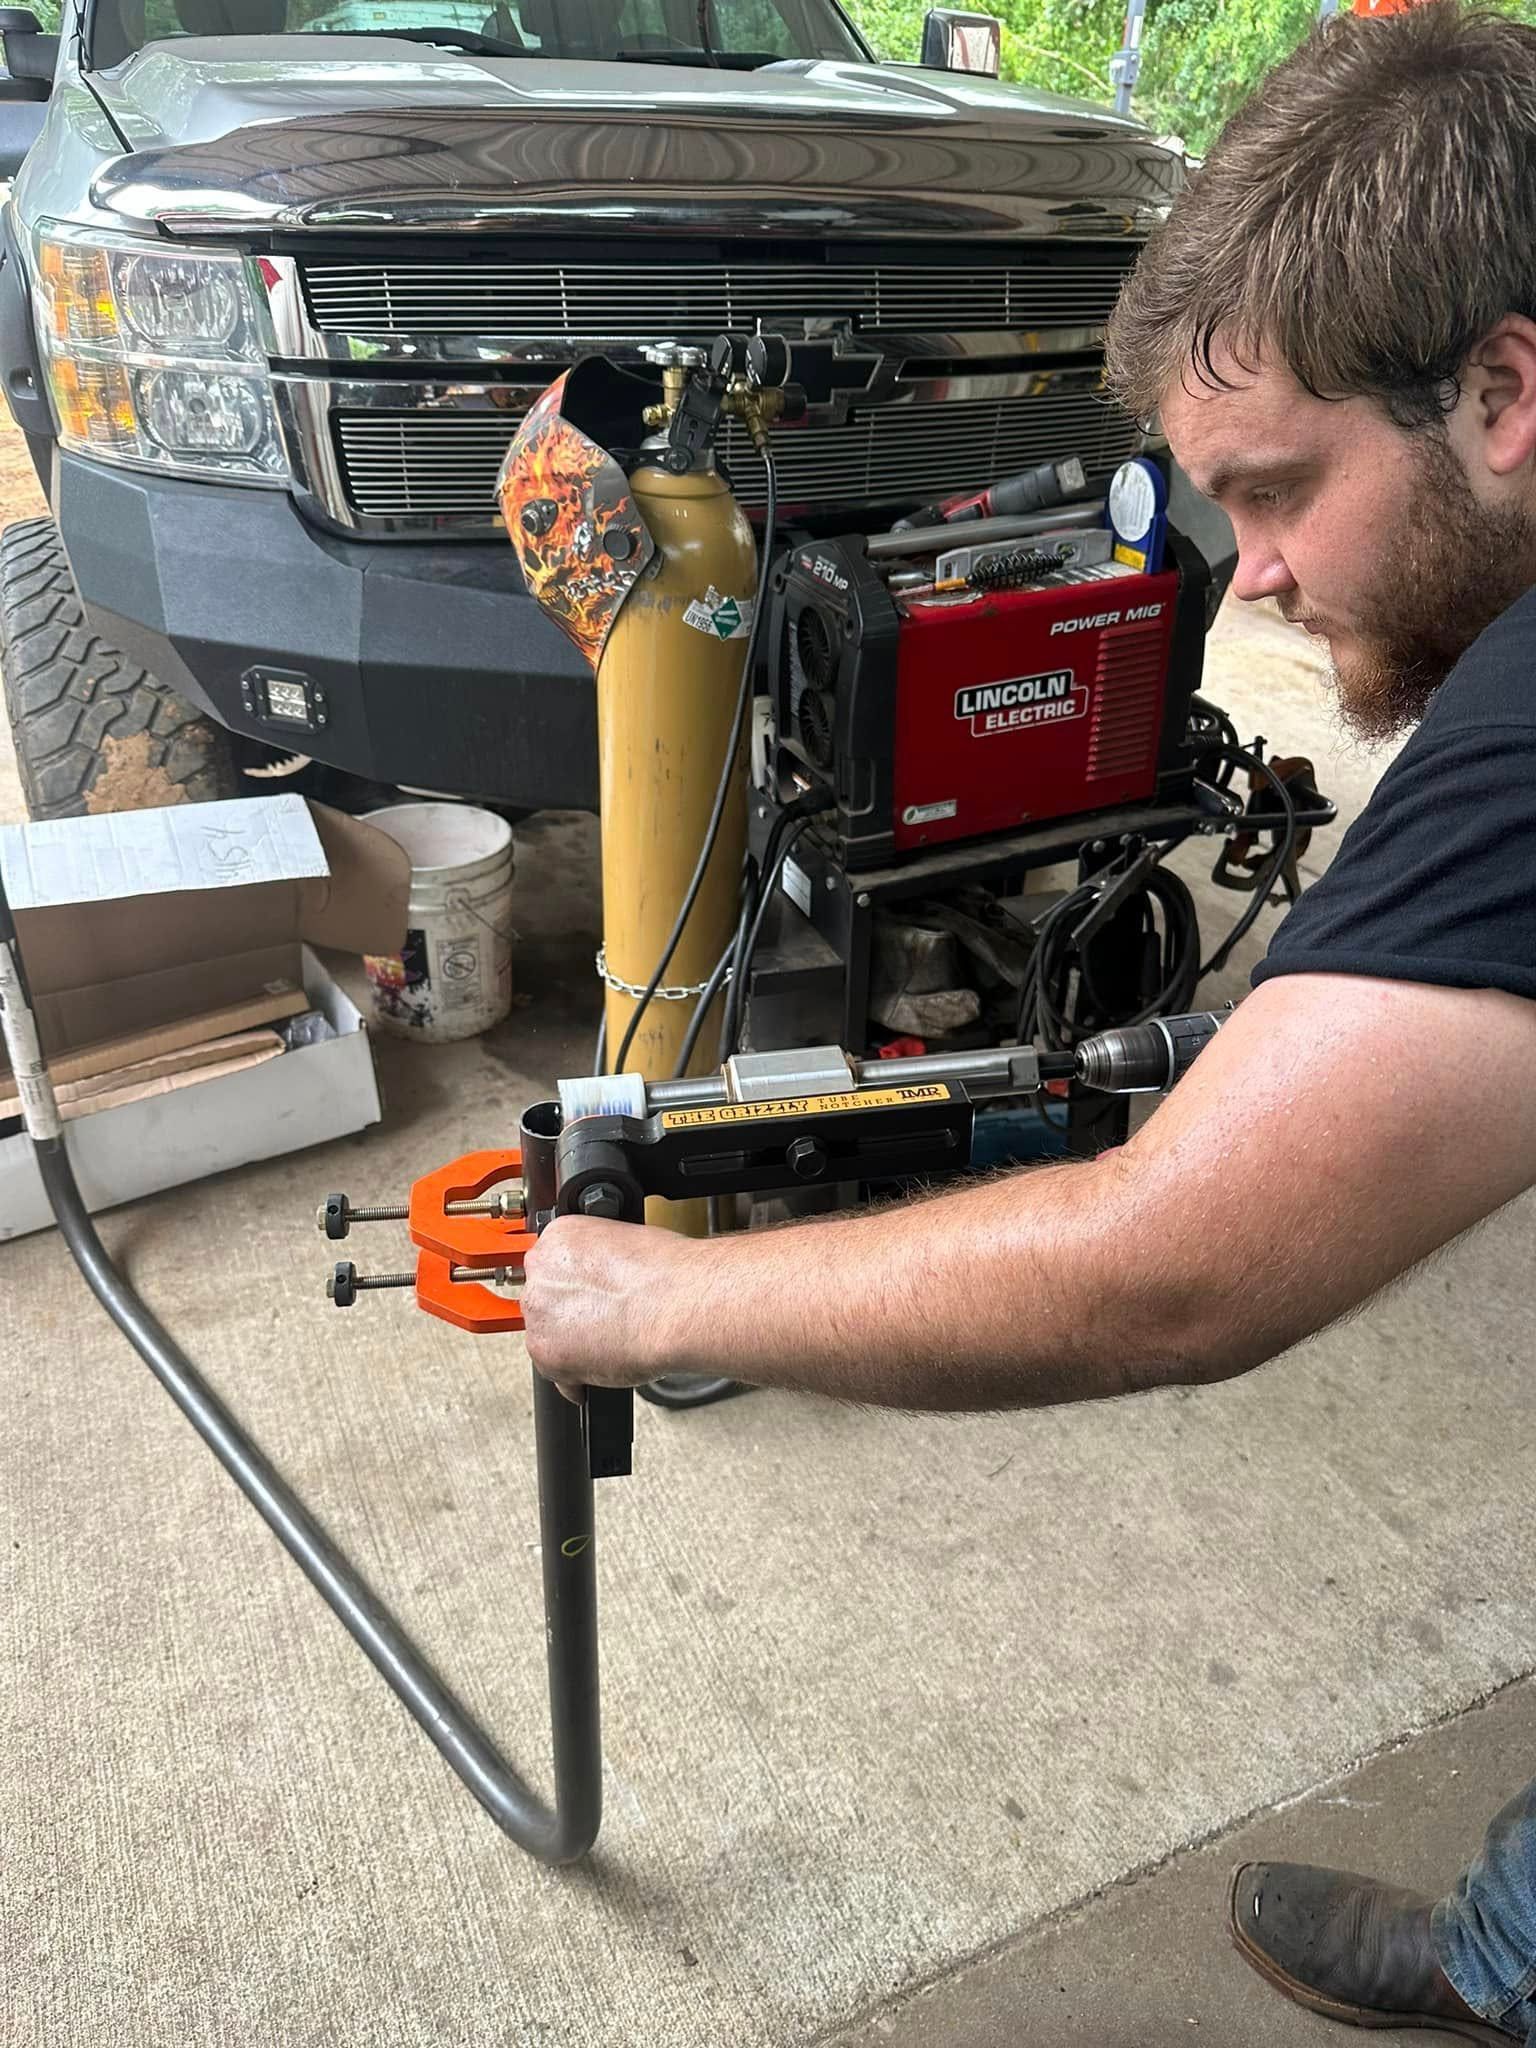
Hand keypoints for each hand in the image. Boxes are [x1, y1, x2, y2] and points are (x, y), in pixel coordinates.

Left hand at [521, 1216, 695, 1400]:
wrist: (677, 1305)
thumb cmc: (666, 1272)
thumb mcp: (627, 1241)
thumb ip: (598, 1261)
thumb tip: (602, 1276)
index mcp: (559, 1237)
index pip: (552, 1266)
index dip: (575, 1284)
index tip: (590, 1294)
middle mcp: (540, 1272)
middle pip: (544, 1299)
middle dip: (568, 1312)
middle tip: (602, 1319)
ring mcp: (539, 1313)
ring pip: (547, 1335)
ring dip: (571, 1343)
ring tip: (610, 1340)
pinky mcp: (546, 1352)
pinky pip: (557, 1372)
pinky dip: (579, 1375)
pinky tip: (607, 1362)